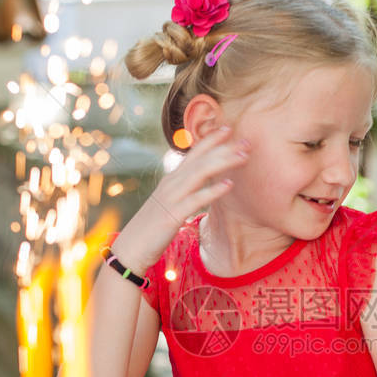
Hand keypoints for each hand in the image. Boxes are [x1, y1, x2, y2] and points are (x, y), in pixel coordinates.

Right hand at [113, 126, 248, 269]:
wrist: (130, 249)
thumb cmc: (152, 229)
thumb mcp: (169, 205)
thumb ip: (183, 193)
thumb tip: (199, 187)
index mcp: (171, 180)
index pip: (193, 153)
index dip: (210, 139)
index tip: (228, 128)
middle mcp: (171, 184)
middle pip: (201, 159)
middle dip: (224, 148)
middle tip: (247, 141)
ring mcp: (171, 198)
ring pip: (200, 173)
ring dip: (223, 162)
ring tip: (244, 156)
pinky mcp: (172, 215)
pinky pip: (196, 200)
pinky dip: (213, 191)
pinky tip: (230, 185)